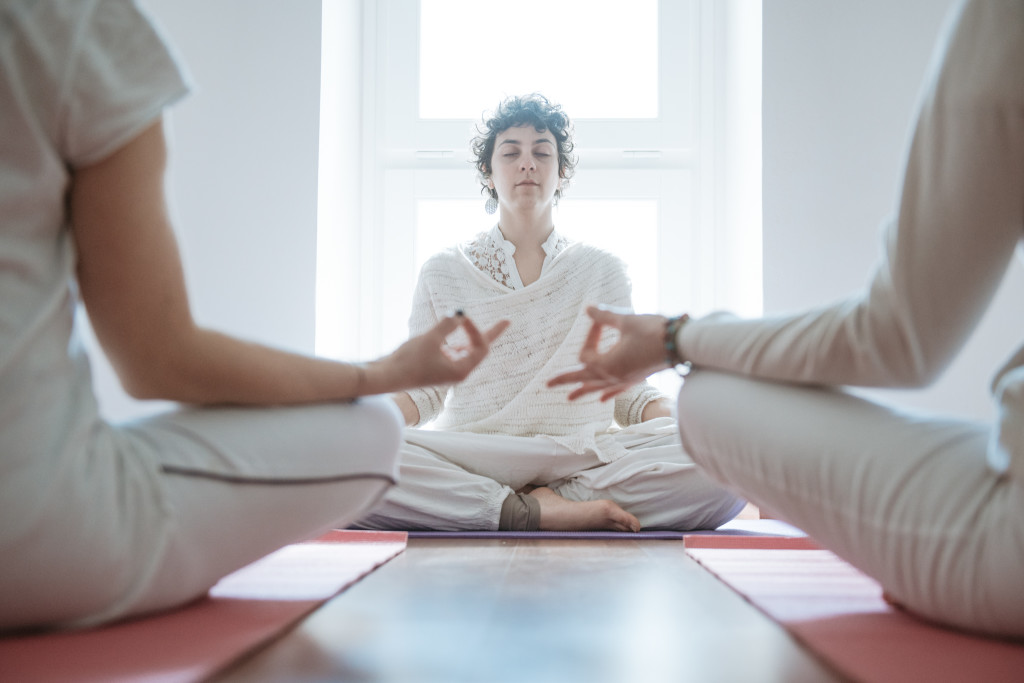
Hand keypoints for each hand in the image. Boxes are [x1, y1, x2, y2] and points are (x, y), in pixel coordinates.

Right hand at [371, 313, 509, 392]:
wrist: (386, 377)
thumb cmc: (409, 361)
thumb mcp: (431, 339)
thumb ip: (447, 325)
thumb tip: (460, 314)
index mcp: (461, 371)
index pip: (480, 348)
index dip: (476, 330)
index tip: (462, 317)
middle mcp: (456, 373)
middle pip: (479, 350)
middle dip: (489, 334)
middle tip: (507, 321)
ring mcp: (446, 371)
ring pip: (465, 351)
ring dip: (470, 337)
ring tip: (479, 326)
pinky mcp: (435, 367)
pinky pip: (452, 353)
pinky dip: (454, 341)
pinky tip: (451, 335)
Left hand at [548, 305, 668, 400]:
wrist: (681, 344)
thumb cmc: (653, 331)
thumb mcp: (626, 321)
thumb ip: (604, 317)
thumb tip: (588, 309)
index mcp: (608, 364)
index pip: (586, 354)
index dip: (588, 336)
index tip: (597, 320)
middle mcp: (614, 376)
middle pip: (584, 380)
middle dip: (566, 381)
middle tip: (547, 385)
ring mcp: (626, 380)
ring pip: (600, 388)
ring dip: (584, 391)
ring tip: (570, 399)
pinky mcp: (638, 378)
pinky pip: (618, 389)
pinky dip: (608, 393)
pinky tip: (603, 398)